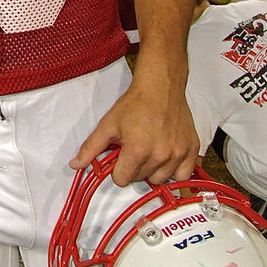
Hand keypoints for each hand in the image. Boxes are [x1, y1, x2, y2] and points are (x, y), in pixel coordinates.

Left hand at [69, 80, 199, 187]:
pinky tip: (167, 159)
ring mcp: (178, 153)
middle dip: (134, 168)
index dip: (117, 170)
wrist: (161, 85)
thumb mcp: (108, 124)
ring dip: (153, 171)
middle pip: (141, 179)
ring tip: (150, 153)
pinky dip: (175, 171)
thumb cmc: (135, 103)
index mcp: (137, 150)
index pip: (122, 180)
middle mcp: (159, 155)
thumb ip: (91, 147)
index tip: (120, 158)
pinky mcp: (191, 149)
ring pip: (161, 179)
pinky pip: (183, 175)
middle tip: (135, 150)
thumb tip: (75, 165)